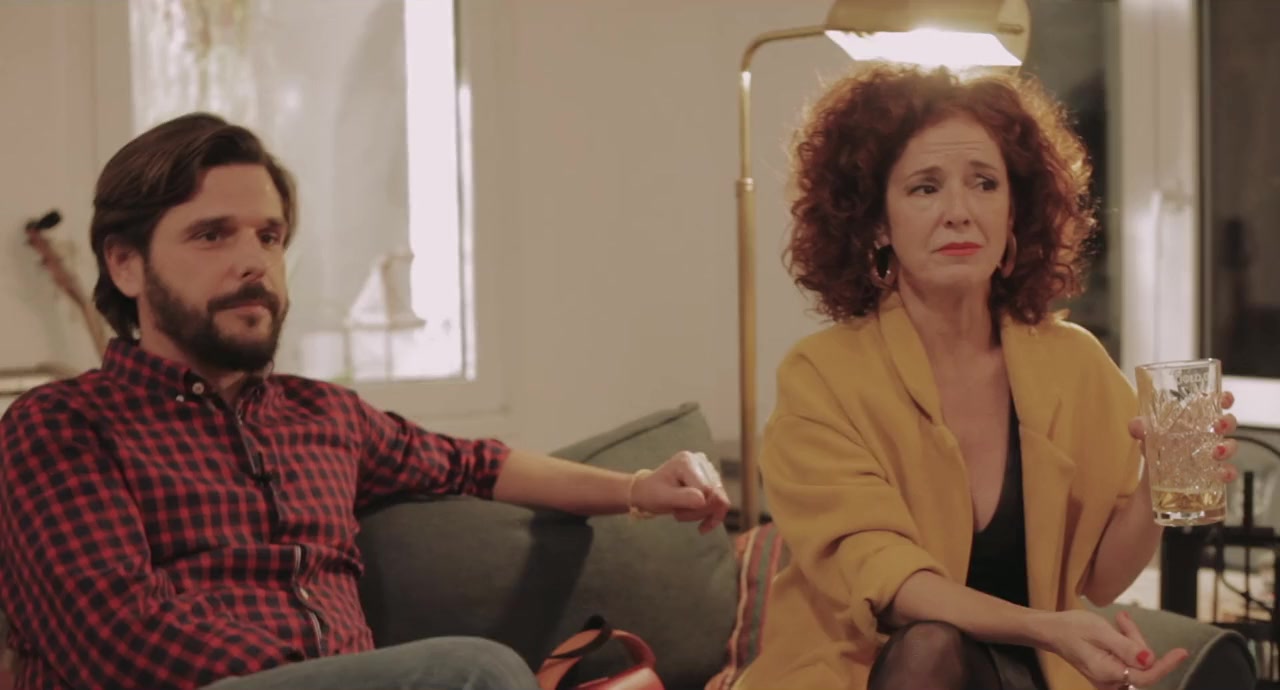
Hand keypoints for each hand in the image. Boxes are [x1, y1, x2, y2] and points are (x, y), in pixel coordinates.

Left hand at [630, 451, 730, 532]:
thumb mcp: (663, 497)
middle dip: (700, 512)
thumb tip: (703, 500)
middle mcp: (700, 461)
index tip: (677, 515)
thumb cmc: (652, 493)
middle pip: (716, 495)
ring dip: (702, 514)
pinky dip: (712, 515)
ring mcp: (707, 468)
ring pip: (720, 500)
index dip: (697, 508)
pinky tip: (703, 526)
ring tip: (683, 512)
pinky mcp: (711, 478)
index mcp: (687, 461)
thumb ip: (684, 497)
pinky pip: (721, 501)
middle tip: (679, 515)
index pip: (706, 489)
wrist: (649, 491)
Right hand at [1038, 608, 1186, 688]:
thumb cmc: (1072, 628)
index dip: (1166, 664)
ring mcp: (1108, 680)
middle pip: (1142, 665)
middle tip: (1122, 620)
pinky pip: (1128, 663)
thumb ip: (1126, 647)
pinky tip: (1117, 630)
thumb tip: (1150, 660)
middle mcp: (1109, 682)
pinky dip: (1127, 646)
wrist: (1051, 631)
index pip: (1146, 675)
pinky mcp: (1108, 675)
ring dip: (1131, 640)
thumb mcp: (1100, 631)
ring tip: (1118, 621)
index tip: (1182, 652)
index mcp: (1107, 672)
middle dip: (1137, 641)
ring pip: (1137, 663)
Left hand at [1128, 391, 1239, 482]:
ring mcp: (1213, 457)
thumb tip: (1136, 426)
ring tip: (1216, 452)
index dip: (1224, 399)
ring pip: (1230, 448)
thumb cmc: (1156, 456)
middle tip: (1218, 425)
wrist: (1152, 489)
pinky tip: (1221, 473)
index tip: (1226, 399)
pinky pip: (1227, 473)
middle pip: (1227, 425)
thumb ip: (1141, 430)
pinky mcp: (1214, 477)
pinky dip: (1228, 472)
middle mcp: (1207, 437)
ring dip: (1228, 448)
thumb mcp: (1147, 440)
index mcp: (1193, 422)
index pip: (1213, 405)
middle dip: (1227, 422)